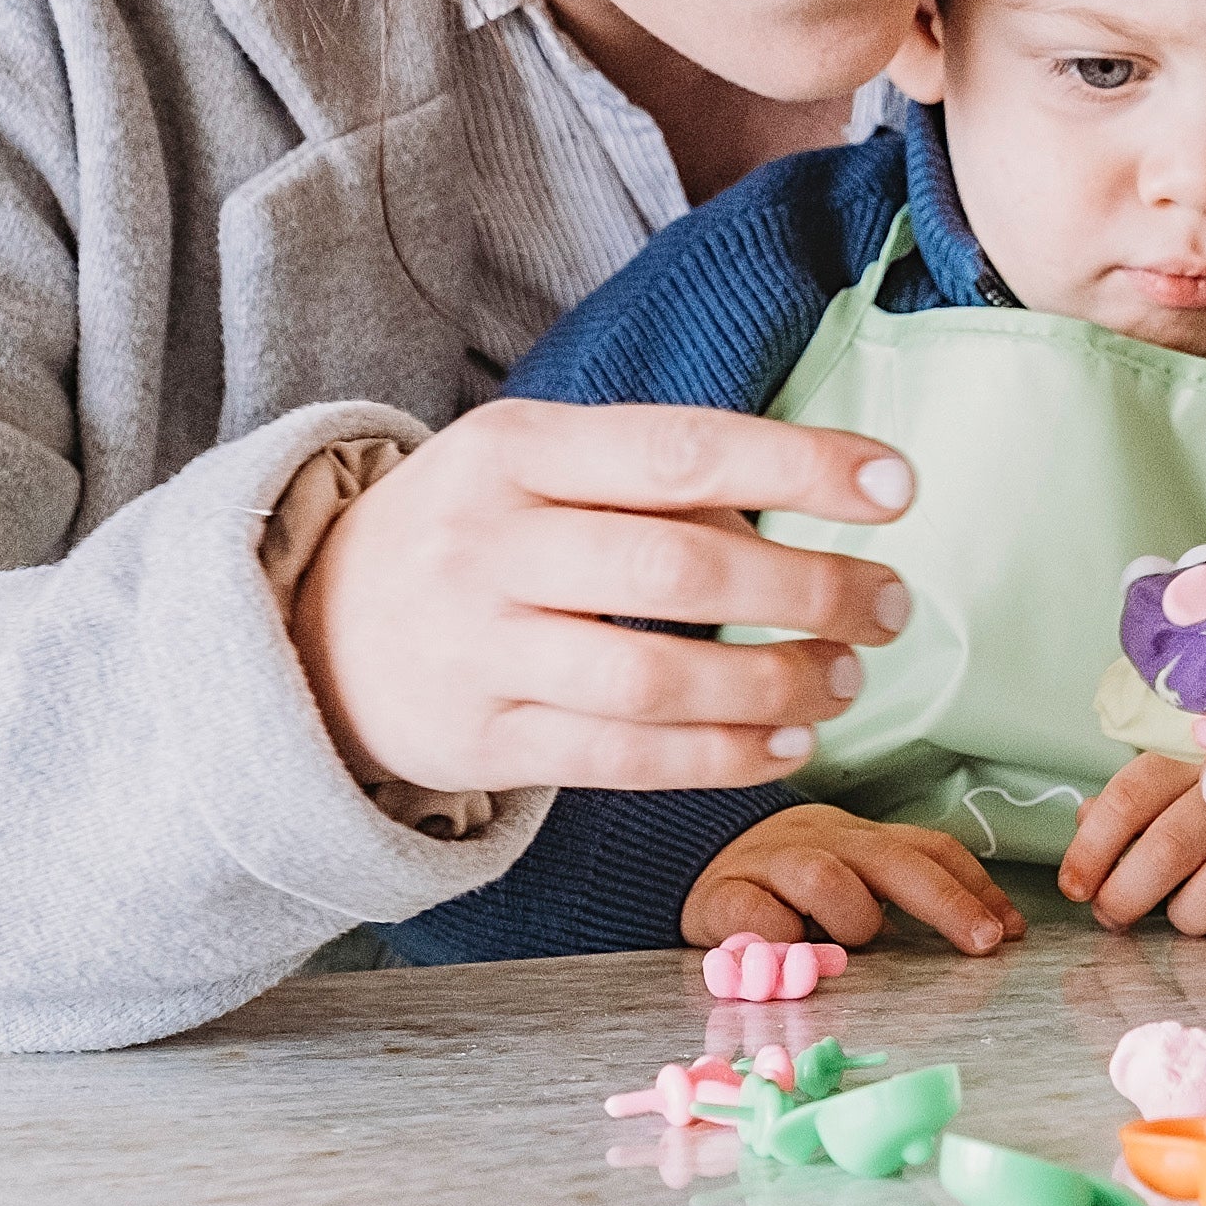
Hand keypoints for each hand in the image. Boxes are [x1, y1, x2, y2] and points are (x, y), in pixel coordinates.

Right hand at [288, 400, 913, 795]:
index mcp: (515, 448)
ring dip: (774, 683)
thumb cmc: (468, 534)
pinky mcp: (480, 740)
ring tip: (843, 677)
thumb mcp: (533, 467)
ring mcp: (479, 648)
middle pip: (678, 570)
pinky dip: (719, 756)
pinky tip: (783, 744)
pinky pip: (623, 757)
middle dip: (807, 589)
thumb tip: (803, 520)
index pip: (678, 450)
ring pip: (656, 678)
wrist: (309, 630)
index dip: (798, 468)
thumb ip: (653, 485)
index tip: (895, 485)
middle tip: (888, 602)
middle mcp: (490, 543)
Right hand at [683, 804, 1025, 954]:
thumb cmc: (781, 881)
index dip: (975, 886)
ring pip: (827, 878)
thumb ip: (897, 891)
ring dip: (852, 920)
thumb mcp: (845, 873)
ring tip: (846, 950)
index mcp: (859, 837)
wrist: (681, 860)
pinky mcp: (722, 896)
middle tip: (983, 943)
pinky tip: (785, 957)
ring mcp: (771, 864)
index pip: (928, 848)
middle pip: (892, 860)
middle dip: (946, 902)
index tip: (1012, 930)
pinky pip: (759, 915)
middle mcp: (822, 840)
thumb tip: (990, 931)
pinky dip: (780, 940)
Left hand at [1053, 753, 1205, 935]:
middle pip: (1170, 847)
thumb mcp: (1193, 757)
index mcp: (1200, 745)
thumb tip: (1085, 819)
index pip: (1132, 795)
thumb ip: (1142, 789)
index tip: (1074, 885)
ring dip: (1187, 914)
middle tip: (1113, 915)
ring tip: (1179, 915)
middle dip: (1128, 893)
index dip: (1094, 847)